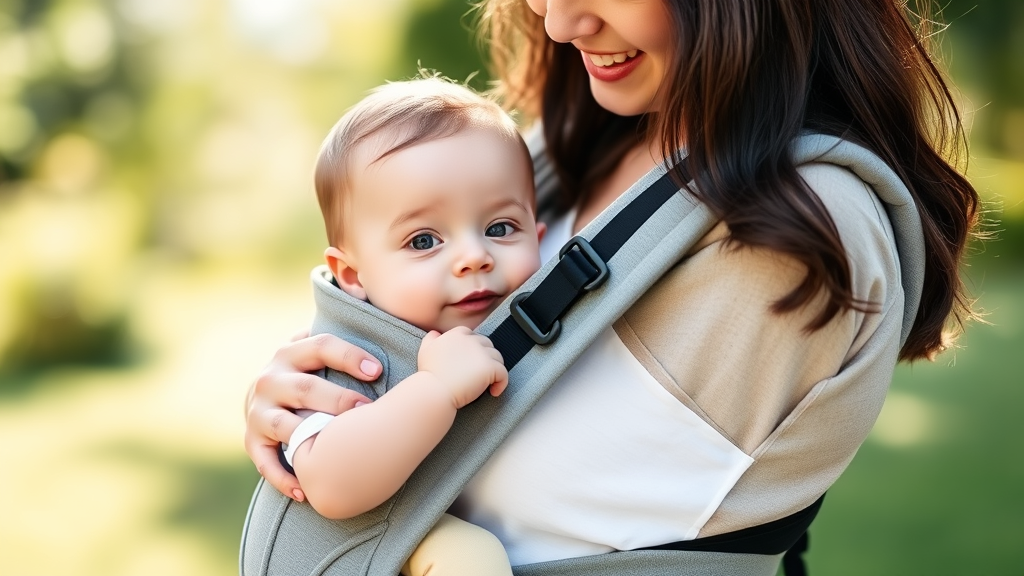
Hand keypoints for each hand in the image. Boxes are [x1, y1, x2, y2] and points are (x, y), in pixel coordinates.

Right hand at [244, 331, 376, 500]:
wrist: (267, 398)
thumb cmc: (311, 374)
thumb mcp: (318, 352)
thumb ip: (344, 333)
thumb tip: (377, 297)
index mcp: (291, 351)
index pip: (321, 346)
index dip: (349, 356)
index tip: (377, 370)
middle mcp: (270, 377)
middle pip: (305, 388)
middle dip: (337, 400)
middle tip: (367, 412)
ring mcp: (258, 409)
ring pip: (284, 424)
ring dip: (310, 437)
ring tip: (334, 449)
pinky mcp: (251, 439)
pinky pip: (265, 461)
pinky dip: (283, 477)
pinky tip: (305, 490)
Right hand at [417, 327, 507, 408]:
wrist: (435, 391)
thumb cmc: (429, 374)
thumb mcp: (425, 350)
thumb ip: (431, 338)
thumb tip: (436, 333)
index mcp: (456, 335)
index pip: (471, 335)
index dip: (473, 348)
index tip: (470, 361)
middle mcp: (470, 340)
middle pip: (487, 344)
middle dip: (485, 357)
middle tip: (479, 373)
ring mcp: (481, 353)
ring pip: (497, 357)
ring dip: (495, 369)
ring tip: (488, 382)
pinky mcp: (489, 367)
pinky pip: (503, 373)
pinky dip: (501, 383)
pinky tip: (494, 391)